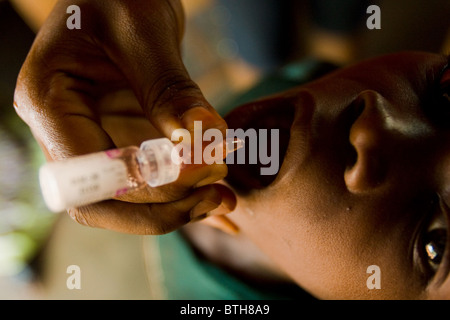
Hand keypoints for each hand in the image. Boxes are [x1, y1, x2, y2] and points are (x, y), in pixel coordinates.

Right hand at [14, 0, 235, 233]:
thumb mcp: (143, 32)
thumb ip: (171, 88)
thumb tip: (207, 138)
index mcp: (49, 100)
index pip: (94, 171)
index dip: (148, 185)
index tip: (205, 171)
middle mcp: (63, 131)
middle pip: (104, 201)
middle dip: (164, 207)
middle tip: (218, 195)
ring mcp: (92, 141)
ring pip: (126, 201)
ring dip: (176, 208)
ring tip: (224, 198)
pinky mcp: (120, 143)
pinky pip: (146, 183)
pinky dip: (180, 194)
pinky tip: (215, 192)